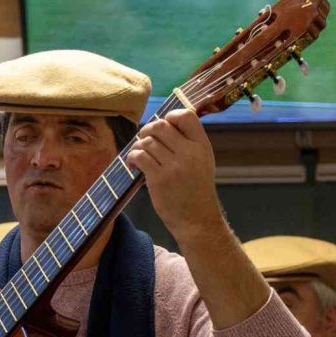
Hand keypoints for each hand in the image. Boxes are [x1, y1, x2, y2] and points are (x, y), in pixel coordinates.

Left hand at [126, 109, 221, 239]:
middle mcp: (189, 153)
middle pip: (161, 125)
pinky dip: (132, 156)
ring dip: (138, 145)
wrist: (197, 220)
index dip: (170, 116)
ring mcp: (173, 166)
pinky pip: (139, 156)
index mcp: (202, 146)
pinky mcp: (159, 179)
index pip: (186, 116)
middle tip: (144, 139)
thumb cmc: (197, 191)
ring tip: (139, 155)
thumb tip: (164, 124)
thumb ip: (189, 143)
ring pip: (147, 141)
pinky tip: (134, 164)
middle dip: (148, 130)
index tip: (164, 126)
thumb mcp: (203, 162)